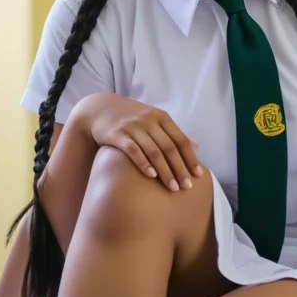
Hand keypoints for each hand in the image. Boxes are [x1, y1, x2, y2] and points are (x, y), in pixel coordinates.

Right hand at [75, 93, 202, 190]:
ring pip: (154, 151)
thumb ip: (173, 133)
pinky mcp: (118, 134)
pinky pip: (133, 150)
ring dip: (165, 171)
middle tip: (187, 187)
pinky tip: (151, 176)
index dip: (190, 158)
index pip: (181, 140)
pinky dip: (144, 163)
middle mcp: (149, 121)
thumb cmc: (131, 118)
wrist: (99, 109)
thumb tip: (196, 145)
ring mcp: (133, 127)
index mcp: (161, 117)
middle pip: (169, 148)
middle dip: (180, 169)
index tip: (198, 175)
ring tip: (172, 188)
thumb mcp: (153, 120)